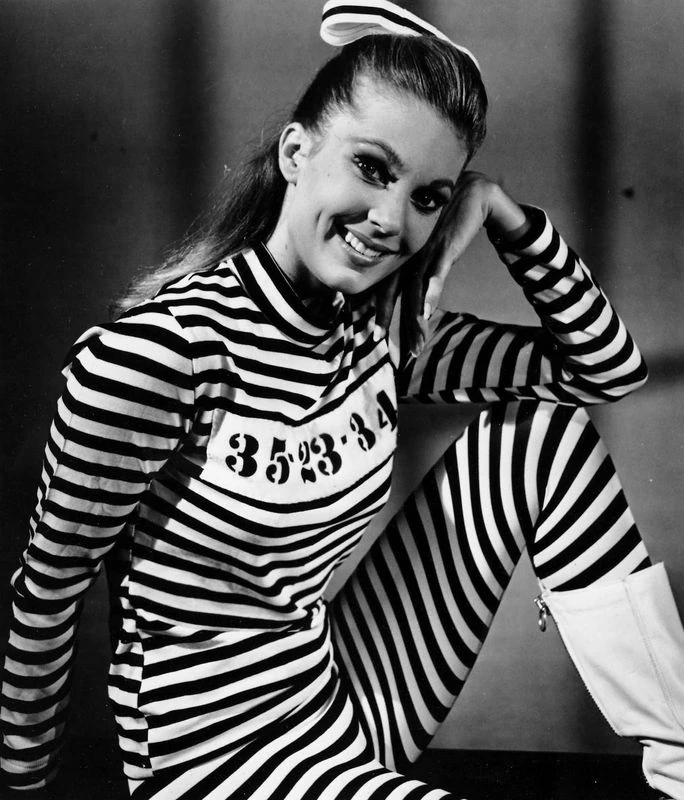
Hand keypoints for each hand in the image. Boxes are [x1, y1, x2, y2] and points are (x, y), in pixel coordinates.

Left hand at [376, 171, 529, 354]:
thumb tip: (416, 292)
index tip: (375, 333)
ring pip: (415, 291)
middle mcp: (409, 255)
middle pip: (395, 292)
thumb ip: (420, 266)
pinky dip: (432, 294)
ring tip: (414, 343)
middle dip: (387, 317)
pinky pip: (436, 275)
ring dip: (414, 319)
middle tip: (380, 341)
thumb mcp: (430, 244)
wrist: (471, 192)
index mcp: (403, 254)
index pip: (385, 286)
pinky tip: (428, 313)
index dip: (379, 310)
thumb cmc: (447, 221)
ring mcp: (426, 252)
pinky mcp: (444, 248)